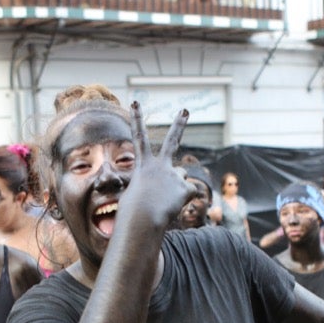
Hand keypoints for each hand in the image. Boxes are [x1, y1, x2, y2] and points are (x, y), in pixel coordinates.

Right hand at [122, 102, 192, 229]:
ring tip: (165, 200)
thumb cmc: (133, 213)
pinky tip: (174, 206)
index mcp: (143, 166)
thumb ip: (155, 186)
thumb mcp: (136, 197)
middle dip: (178, 124)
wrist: (143, 219)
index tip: (135, 103)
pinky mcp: (185, 187)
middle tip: (185, 111)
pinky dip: (184, 200)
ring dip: (176, 186)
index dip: (137, 119)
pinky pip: (189, 193)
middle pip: (171, 141)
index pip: (139, 138)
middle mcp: (160, 166)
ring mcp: (174, 175)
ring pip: (181, 176)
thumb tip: (173, 189)